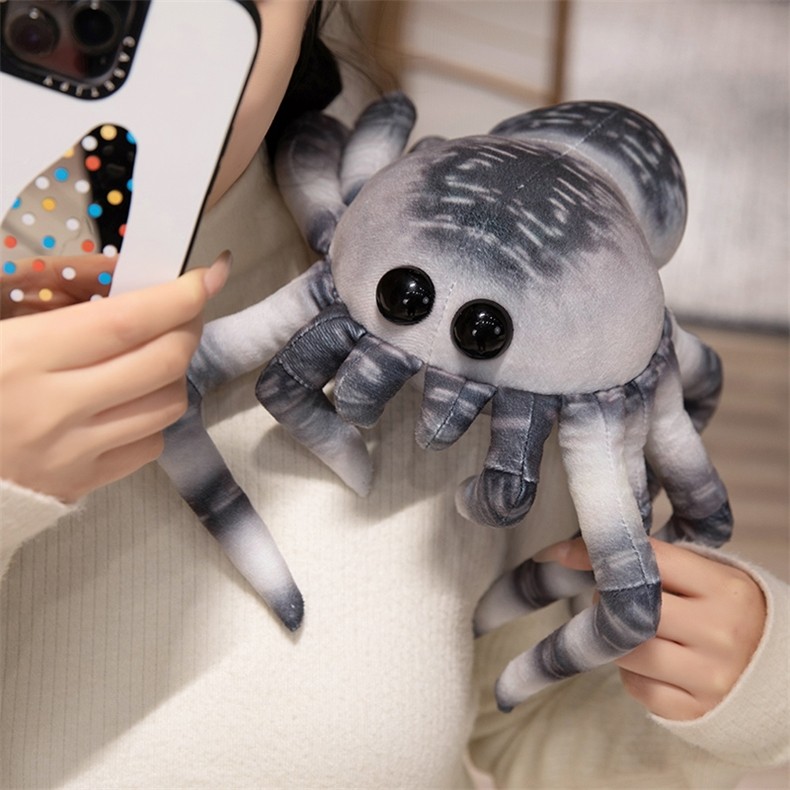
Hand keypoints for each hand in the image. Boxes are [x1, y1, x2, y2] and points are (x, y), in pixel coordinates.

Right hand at [0, 253, 229, 501]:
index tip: (207, 275)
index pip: (127, 322)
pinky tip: (128, 401)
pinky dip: (152, 417)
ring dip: (173, 373)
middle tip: (186, 309)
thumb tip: (119, 276)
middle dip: (189, 326)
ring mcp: (71, 454)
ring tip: (151, 355)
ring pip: (167, 406)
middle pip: (162, 363)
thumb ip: (51, 294)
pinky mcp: (78, 485)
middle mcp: (55, 411)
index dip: (178, 296)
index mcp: (22, 357)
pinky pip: (148, 446)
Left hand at [535, 536, 765, 719]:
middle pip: (634, 610)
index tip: (564, 552)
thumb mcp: (709, 579)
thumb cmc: (726, 614)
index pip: (652, 562)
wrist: (775, 674)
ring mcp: (711, 677)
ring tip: (626, 630)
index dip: (602, 554)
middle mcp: (721, 632)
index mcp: (726, 589)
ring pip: (628, 652)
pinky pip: (637, 689)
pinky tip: (647, 664)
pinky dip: (631, 674)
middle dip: (606, 601)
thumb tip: (578, 547)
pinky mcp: (696, 712)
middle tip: (605, 598)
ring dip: (613, 639)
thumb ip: (658, 563)